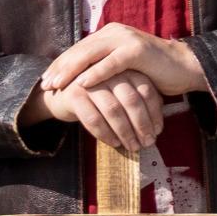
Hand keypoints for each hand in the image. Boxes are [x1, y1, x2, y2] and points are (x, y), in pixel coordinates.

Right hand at [26, 68, 168, 153]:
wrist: (59, 94)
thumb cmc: (98, 96)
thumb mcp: (120, 93)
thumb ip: (138, 101)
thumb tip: (157, 128)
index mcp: (125, 68)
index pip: (146, 91)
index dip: (154, 114)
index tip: (157, 132)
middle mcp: (108, 72)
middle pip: (131, 101)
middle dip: (141, 125)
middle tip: (147, 143)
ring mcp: (90, 82)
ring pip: (113, 111)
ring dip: (125, 132)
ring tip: (132, 147)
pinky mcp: (74, 95)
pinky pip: (93, 119)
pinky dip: (105, 134)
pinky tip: (114, 143)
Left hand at [42, 23, 206, 99]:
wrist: (184, 68)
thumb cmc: (150, 72)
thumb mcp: (120, 67)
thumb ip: (100, 66)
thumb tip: (74, 79)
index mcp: (108, 35)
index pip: (77, 50)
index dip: (59, 65)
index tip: (43, 81)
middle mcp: (114, 32)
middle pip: (79, 51)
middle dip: (59, 69)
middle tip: (45, 85)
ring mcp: (125, 39)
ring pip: (90, 55)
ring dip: (71, 71)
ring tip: (57, 86)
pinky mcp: (137, 50)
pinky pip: (111, 63)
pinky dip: (95, 74)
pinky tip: (81, 84)